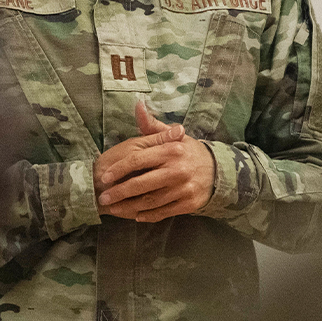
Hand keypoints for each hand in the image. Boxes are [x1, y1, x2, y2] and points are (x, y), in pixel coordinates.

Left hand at [95, 102, 215, 222]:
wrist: (218, 170)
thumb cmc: (188, 151)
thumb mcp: (174, 136)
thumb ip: (152, 125)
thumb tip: (138, 106)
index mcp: (170, 150)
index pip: (137, 160)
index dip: (119, 169)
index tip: (104, 177)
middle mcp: (177, 170)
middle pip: (141, 184)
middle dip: (119, 192)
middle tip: (103, 197)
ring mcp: (183, 189)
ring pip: (150, 201)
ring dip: (129, 206)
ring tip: (113, 208)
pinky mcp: (188, 204)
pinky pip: (163, 212)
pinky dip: (147, 215)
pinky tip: (135, 215)